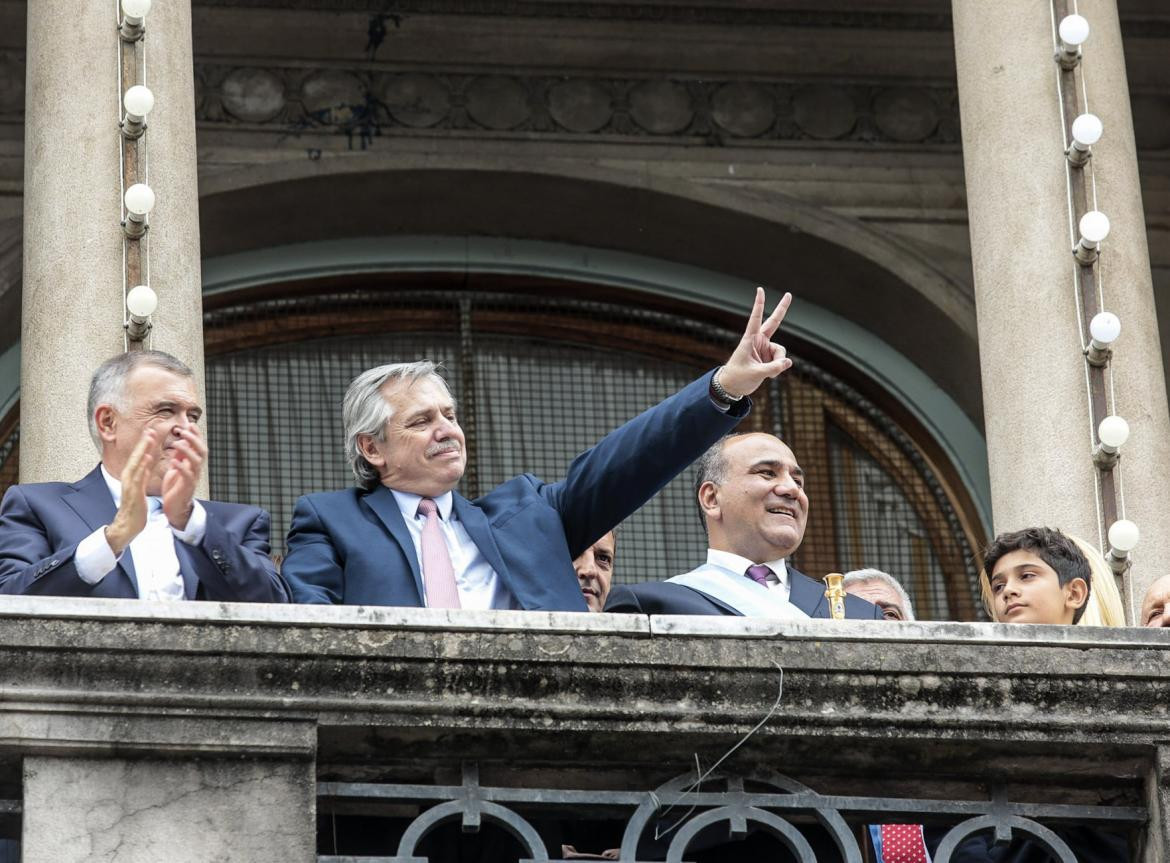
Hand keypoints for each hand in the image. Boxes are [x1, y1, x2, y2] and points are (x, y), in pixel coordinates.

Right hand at [105, 428, 157, 555]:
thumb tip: (147, 459)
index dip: (145, 444)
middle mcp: (129, 478)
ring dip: (143, 449)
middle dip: (144, 442)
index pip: (139, 457)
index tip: (152, 431)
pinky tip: (147, 457)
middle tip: (151, 428)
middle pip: (136, 456)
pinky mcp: (133, 493)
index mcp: (132, 477)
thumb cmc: (135, 508)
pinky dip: (142, 466)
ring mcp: (130, 485)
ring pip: (136, 463)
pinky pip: (138, 477)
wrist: (127, 526)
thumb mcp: (140, 486)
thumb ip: (143, 473)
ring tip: (150, 437)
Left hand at [162, 425, 206, 530]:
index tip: (190, 424)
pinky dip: (181, 467)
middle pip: (202, 451)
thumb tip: (181, 441)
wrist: (175, 507)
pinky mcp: (187, 487)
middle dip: (194, 439)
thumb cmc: (176, 487)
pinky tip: (173, 461)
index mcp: (193, 464)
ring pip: (196, 461)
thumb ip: (179, 456)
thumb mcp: (177, 467)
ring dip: (188, 450)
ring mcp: (193, 478)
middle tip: (184, 431)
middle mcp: (196, 469)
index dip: (196, 435)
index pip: (198, 445)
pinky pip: (187, 475)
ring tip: (177, 443)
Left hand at [717, 287, 793, 397]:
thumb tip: (789, 362)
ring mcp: (765, 349)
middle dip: (782, 308)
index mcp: (749, 339)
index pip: (755, 318)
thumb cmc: (738, 377)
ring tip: (769, 373)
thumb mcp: (755, 373)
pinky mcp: (769, 358)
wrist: (733, 387)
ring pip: (781, 351)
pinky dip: (778, 368)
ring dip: (779, 363)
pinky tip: (769, 375)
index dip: (759, 304)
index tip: (760, 290)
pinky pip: (781, 361)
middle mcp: (759, 341)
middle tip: (789, 294)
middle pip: (774, 322)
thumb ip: (773, 368)